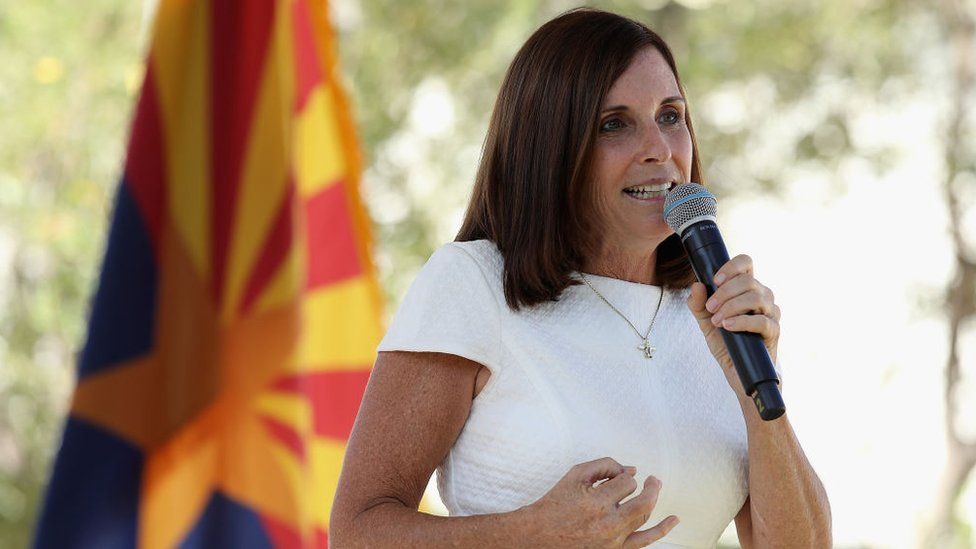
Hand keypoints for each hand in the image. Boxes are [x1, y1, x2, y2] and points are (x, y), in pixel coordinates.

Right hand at [522, 457, 678, 547]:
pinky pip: (644, 541)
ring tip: (656, 486)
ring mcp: (613, 540)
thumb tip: (632, 469)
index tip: (613, 477)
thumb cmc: (557, 501)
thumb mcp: (576, 475)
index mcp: (596, 502)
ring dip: (654, 500)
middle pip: (643, 501)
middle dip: (651, 486)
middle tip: (652, 478)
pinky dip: (661, 530)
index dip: (622, 475)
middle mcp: (607, 523)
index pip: (627, 482)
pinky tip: (673, 520)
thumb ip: (604, 466)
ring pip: (645, 518)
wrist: (540, 534)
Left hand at [686, 254, 780, 390]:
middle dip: (725, 292)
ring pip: (756, 297)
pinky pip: (762, 320)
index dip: (731, 267)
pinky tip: (727, 326)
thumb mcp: (705, 322)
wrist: (737, 371)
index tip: (715, 281)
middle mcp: (762, 296)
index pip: (746, 263)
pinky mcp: (774, 331)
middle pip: (748, 280)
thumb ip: (698, 304)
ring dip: (731, 306)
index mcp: (746, 288)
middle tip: (710, 308)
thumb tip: (696, 285)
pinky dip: (742, 321)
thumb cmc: (725, 341)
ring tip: (717, 320)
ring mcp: (771, 313)